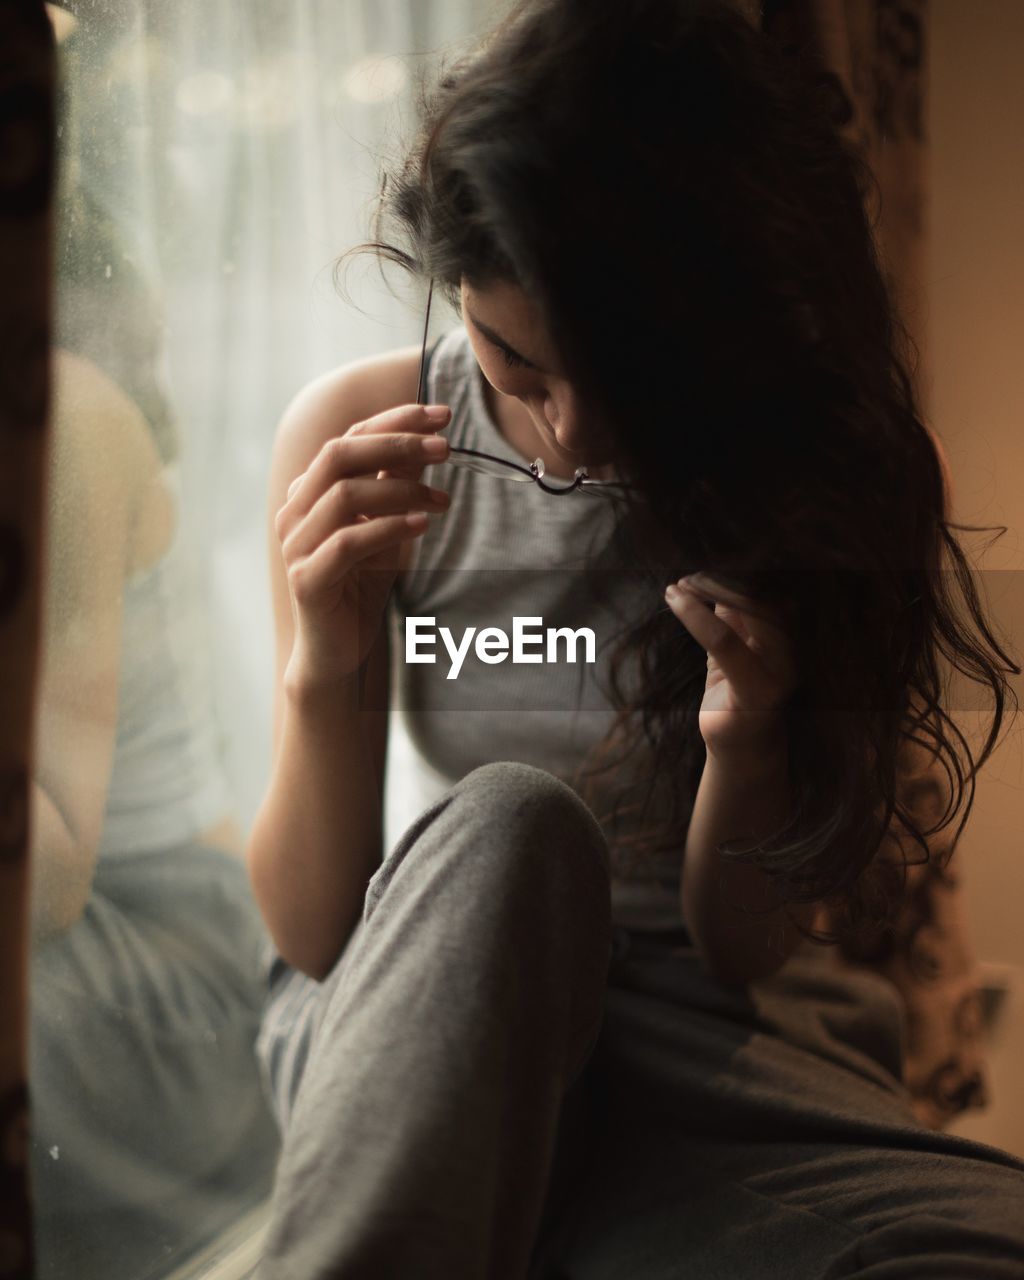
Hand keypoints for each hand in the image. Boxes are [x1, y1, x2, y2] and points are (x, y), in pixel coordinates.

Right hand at [275, 403, 451, 683]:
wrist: (337, 651)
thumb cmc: (361, 586)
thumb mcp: (388, 528)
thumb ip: (398, 487)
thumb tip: (429, 443)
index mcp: (309, 492)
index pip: (349, 439)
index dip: (395, 421)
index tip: (442, 415)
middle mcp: (295, 512)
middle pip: (339, 454)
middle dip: (396, 443)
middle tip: (445, 446)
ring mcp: (296, 545)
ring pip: (345, 496)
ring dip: (401, 490)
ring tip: (443, 501)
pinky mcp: (308, 580)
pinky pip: (348, 543)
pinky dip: (389, 528)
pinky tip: (423, 525)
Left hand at [664, 573, 798, 760]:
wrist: (742, 750)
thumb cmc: (735, 696)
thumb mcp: (731, 649)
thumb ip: (730, 616)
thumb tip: (711, 578)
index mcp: (792, 635)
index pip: (769, 588)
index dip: (736, 570)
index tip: (704, 564)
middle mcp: (794, 648)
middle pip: (762, 594)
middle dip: (720, 578)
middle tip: (685, 578)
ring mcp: (782, 670)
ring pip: (746, 611)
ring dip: (704, 593)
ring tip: (676, 590)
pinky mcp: (759, 689)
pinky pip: (724, 641)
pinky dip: (696, 615)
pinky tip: (676, 601)